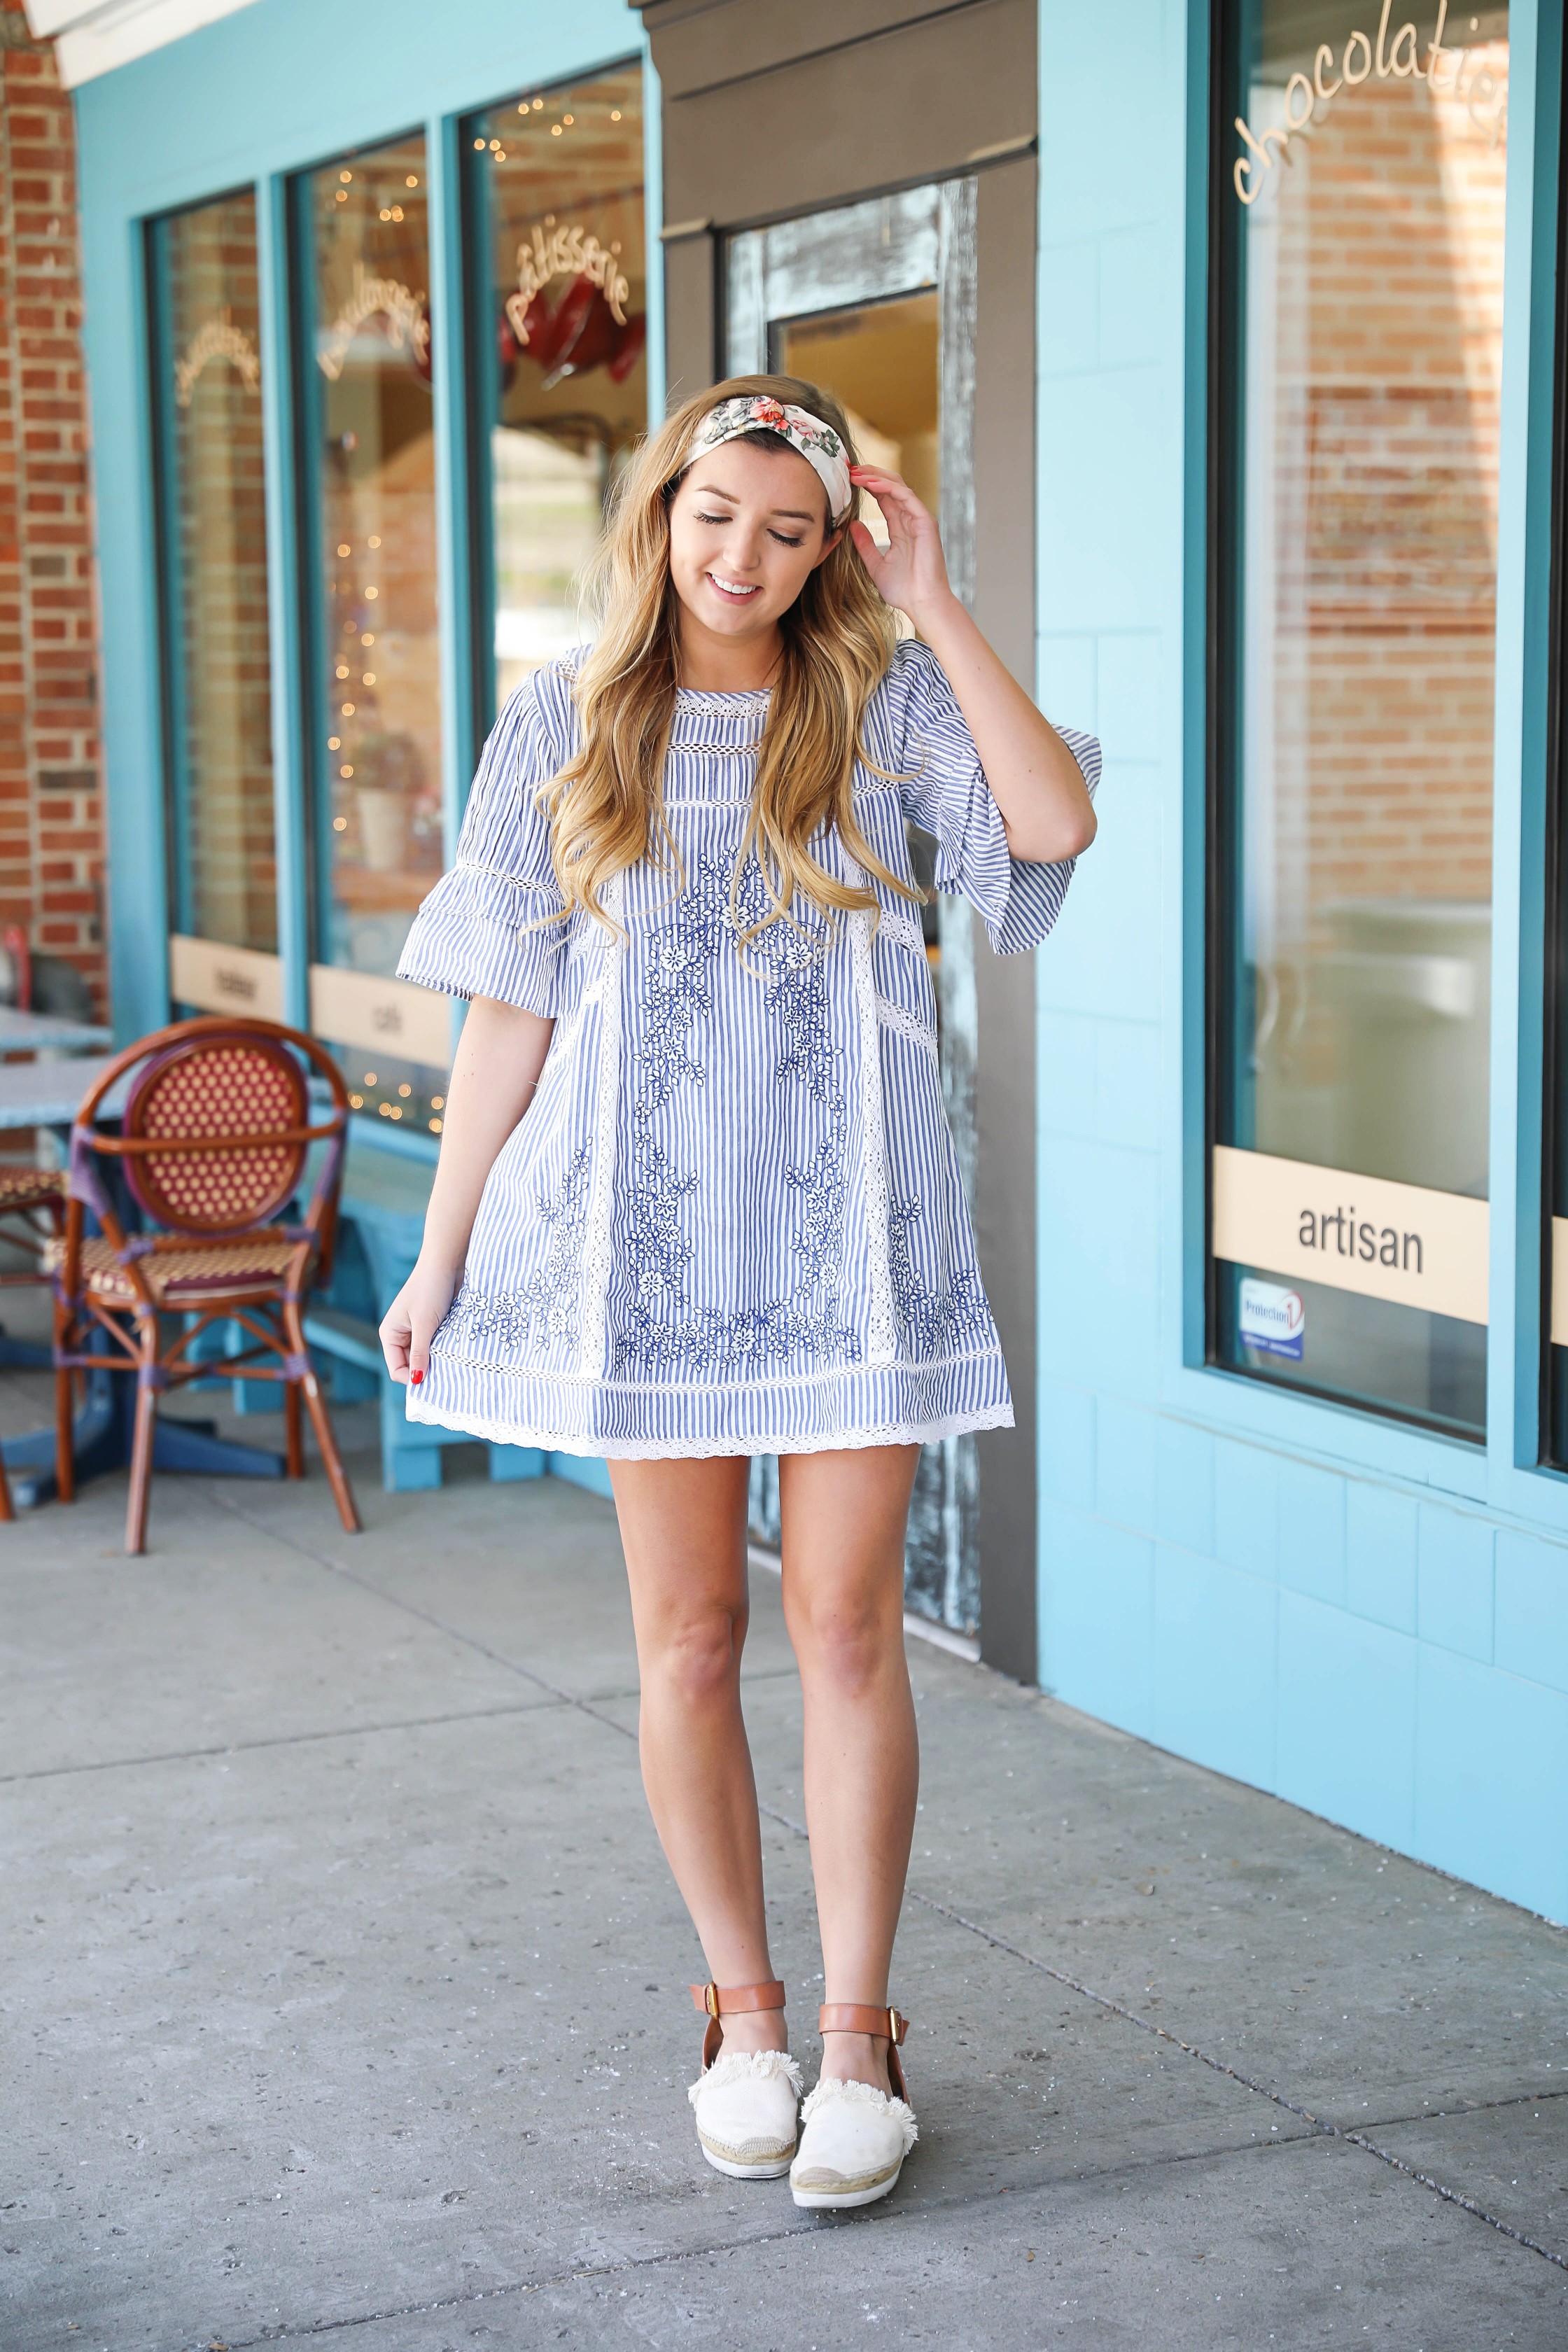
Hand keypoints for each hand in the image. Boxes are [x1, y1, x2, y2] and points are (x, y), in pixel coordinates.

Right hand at [379, 1256, 461, 1386]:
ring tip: (452, 1357)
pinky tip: (455, 1348)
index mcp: (390, 1334)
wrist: (446, 1262)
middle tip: (447, 1370)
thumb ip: (419, 1353)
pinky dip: (444, 1350)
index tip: (436, 1380)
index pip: (398, 1370)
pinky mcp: (432, 1326)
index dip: (414, 1378)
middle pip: (411, 1365)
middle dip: (427, 1369)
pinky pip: (436, 1347)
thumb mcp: (425, 1324)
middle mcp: (401, 1335)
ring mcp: (416, 1331)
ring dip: (437, 1359)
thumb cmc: (431, 1289)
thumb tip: (416, 1380)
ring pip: (425, 1357)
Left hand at [846, 466, 955, 628]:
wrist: (921, 603)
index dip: (867, 485)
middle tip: (848, 469)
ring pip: (897, 486)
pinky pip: (905, 496)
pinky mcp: (924, 521)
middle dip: (869, 474)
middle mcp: (910, 519)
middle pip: (890, 486)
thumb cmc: (904, 589)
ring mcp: (919, 518)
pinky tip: (870, 483)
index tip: (847, 480)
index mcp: (901, 527)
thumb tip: (852, 525)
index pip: (883, 497)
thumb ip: (865, 544)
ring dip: (875, 476)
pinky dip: (887, 487)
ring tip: (855, 473)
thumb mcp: (875, 564)